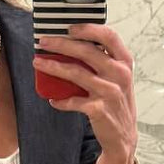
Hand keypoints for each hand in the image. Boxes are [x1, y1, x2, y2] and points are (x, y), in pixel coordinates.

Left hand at [33, 23, 137, 161]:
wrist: (123, 136)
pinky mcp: (99, 110)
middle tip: (44, 42)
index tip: (70, 27)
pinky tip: (52, 99)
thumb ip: (102, 62)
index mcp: (124, 63)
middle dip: (62, 44)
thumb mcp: (117, 79)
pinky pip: (73, 101)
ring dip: (54, 67)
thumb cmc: (116, 103)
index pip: (109, 37)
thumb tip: (70, 46)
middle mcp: (119, 75)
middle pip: (87, 51)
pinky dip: (60, 100)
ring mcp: (110, 92)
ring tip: (38, 63)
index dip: (89, 29)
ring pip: (76, 73)